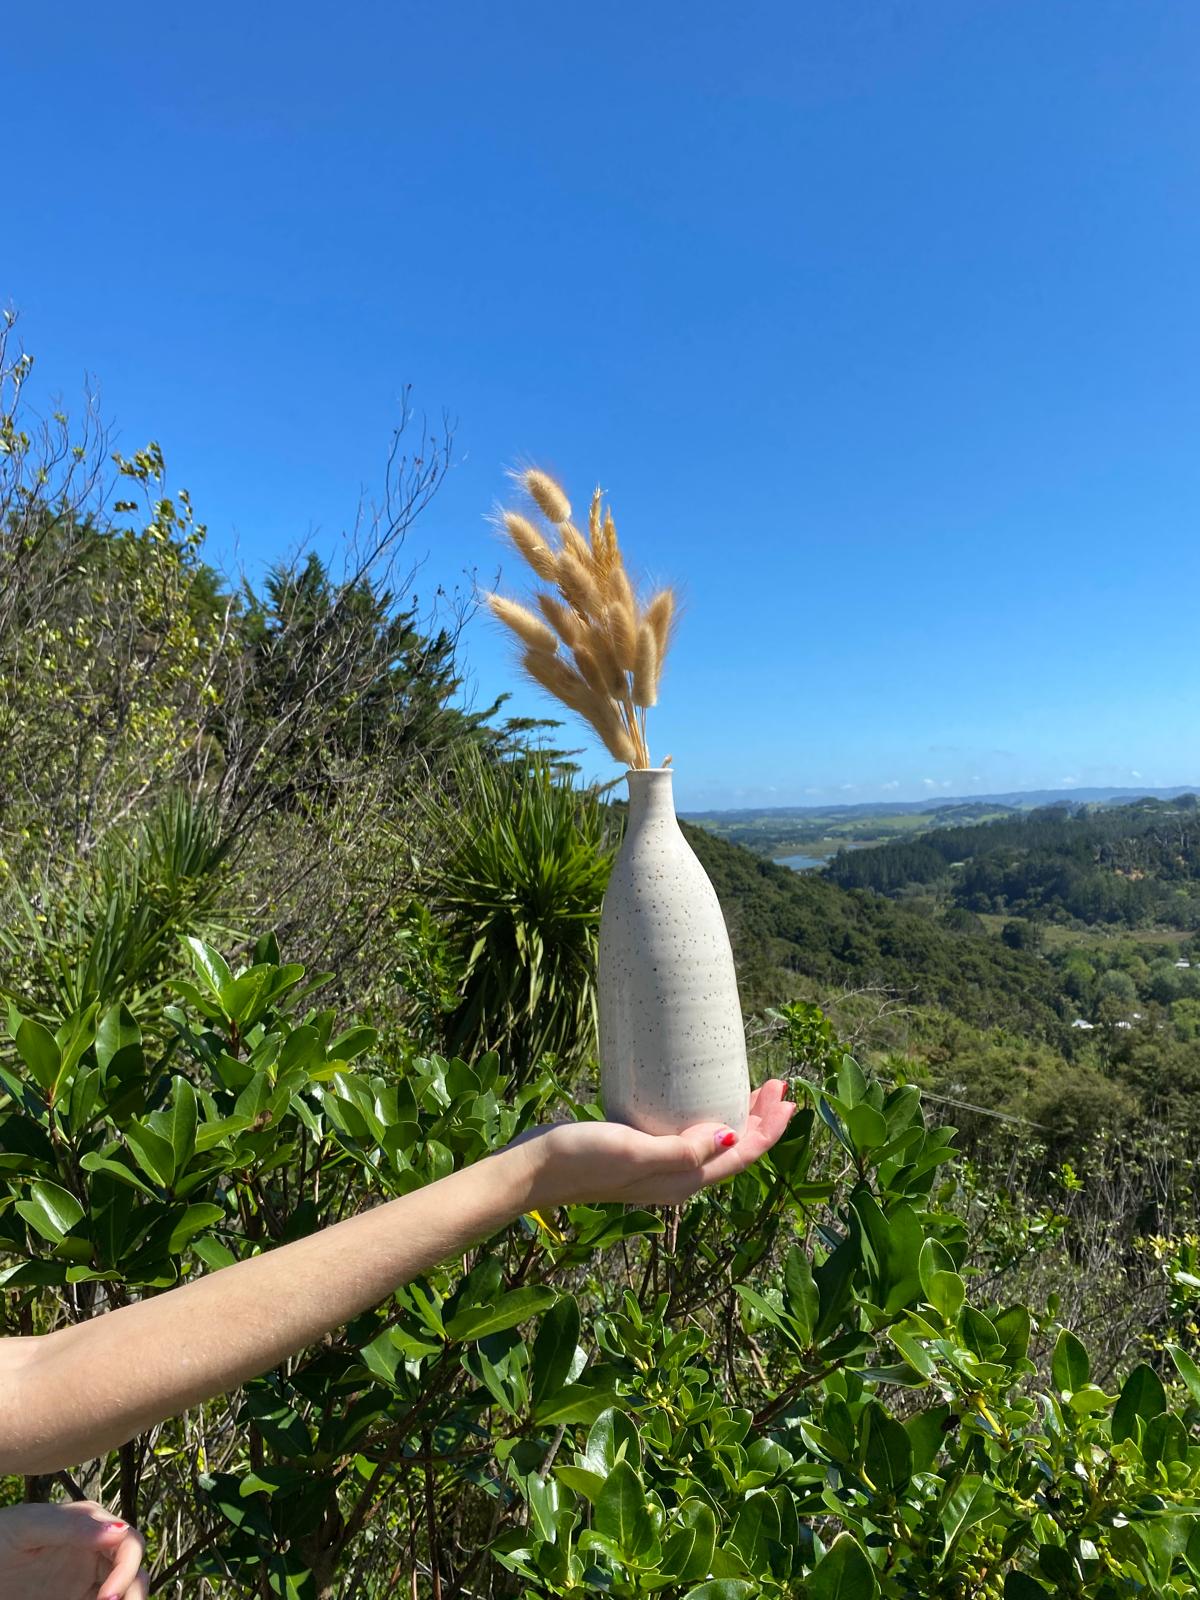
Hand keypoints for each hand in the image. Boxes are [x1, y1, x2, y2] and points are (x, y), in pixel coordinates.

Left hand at [0, 1501, 147, 1599]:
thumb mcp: (30, 1527)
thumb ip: (73, 1526)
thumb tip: (118, 1530)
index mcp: (91, 1525)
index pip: (128, 1544)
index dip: (126, 1570)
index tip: (108, 1597)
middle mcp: (95, 1551)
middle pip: (133, 1571)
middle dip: (133, 1593)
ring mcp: (85, 1579)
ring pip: (124, 1591)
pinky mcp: (75, 1598)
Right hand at [517, 1078, 796, 1208]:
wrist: (533, 1173)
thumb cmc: (581, 1160)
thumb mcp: (634, 1152)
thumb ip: (680, 1151)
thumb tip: (729, 1139)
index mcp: (683, 1182)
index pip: (741, 1155)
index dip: (768, 1128)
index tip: (785, 1095)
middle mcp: (677, 1179)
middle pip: (734, 1149)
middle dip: (760, 1119)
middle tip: (777, 1084)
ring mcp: (658, 1167)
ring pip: (714, 1143)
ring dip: (738, 1117)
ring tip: (753, 1090)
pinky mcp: (640, 1152)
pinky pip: (689, 1136)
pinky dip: (708, 1117)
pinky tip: (700, 1098)